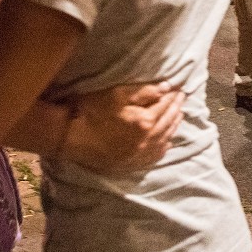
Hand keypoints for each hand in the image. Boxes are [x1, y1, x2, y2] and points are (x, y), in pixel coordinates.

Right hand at [58, 83, 184, 172]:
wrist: (69, 136)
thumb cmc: (91, 110)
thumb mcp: (116, 94)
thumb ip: (143, 92)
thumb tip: (166, 88)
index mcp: (145, 122)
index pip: (165, 105)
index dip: (173, 95)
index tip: (178, 88)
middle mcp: (146, 141)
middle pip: (168, 122)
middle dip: (176, 108)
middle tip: (182, 98)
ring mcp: (139, 154)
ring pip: (164, 139)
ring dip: (173, 126)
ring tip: (178, 115)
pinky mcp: (131, 164)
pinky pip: (155, 156)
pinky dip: (164, 146)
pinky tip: (167, 141)